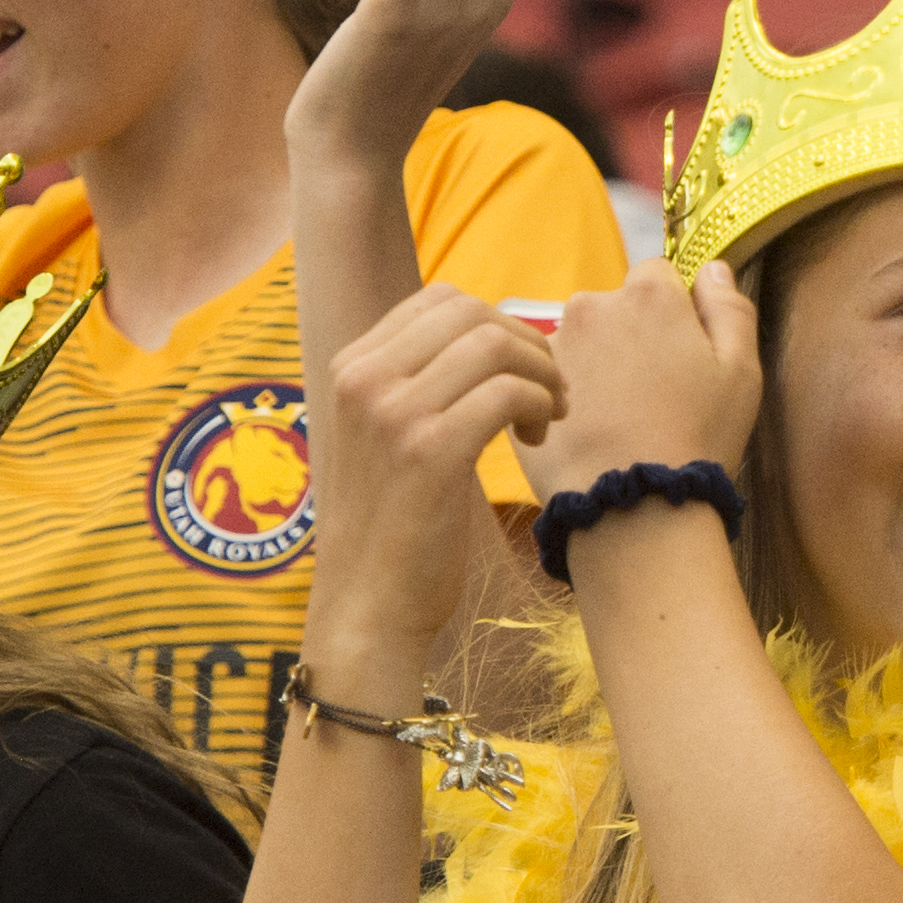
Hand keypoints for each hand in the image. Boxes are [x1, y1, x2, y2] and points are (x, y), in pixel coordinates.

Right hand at [309, 285, 567, 649]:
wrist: (368, 602)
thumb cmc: (394, 521)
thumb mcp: (388, 434)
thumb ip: (420, 381)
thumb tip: (491, 335)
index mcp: (352, 366)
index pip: (443, 299)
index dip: (501, 324)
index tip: (523, 369)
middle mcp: (364, 379)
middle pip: (473, 312)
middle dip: (530, 343)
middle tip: (551, 391)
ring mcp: (392, 413)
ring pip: (495, 345)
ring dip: (542, 374)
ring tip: (548, 417)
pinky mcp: (429, 451)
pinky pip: (508, 393)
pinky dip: (538, 406)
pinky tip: (537, 441)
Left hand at [517, 257, 764, 498]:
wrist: (630, 505)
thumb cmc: (698, 438)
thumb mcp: (742, 373)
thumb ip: (730, 309)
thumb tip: (713, 267)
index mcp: (649, 294)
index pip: (659, 274)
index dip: (674, 312)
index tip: (680, 355)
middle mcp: (592, 305)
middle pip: (615, 307)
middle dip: (631, 336)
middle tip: (650, 393)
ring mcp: (553, 346)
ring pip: (582, 343)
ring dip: (597, 365)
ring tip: (618, 418)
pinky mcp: (523, 384)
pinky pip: (551, 377)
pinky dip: (570, 395)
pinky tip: (591, 433)